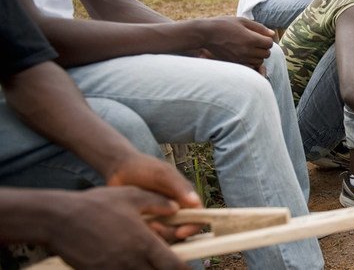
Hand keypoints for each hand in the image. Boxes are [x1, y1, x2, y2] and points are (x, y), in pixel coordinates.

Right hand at [48, 187, 188, 269]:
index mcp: (144, 242)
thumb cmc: (96, 204)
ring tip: (148, 263)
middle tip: (169, 265)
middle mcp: (132, 261)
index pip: (172, 265)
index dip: (183, 269)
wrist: (58, 219)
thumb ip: (158, 203)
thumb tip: (176, 208)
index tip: (189, 269)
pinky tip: (129, 265)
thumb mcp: (131, 196)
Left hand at [105, 152, 201, 239]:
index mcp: (185, 198)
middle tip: (154, 226)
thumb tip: (196, 203)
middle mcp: (176, 210)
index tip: (180, 232)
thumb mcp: (162, 174)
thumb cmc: (143, 167)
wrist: (117, 169)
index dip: (193, 227)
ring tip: (145, 224)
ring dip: (158, 235)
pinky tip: (137, 226)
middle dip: (171, 232)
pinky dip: (147, 236)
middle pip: (183, 231)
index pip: (198, 218)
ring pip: (167, 236)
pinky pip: (152, 237)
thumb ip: (179, 186)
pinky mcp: (146, 224)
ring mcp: (161, 218)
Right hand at [200, 17, 274, 68]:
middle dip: (264, 48)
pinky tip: (245, 54)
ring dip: (258, 55)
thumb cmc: (225, 24)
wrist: (207, 34)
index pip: (269, 43)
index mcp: (250, 39)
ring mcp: (241, 58)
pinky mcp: (235, 63)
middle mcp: (247, 51)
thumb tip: (272, 33)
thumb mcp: (242, 21)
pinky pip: (250, 66)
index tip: (261, 36)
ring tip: (251, 48)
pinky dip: (251, 61)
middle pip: (266, 54)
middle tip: (256, 42)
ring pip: (259, 61)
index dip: (267, 39)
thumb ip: (259, 28)